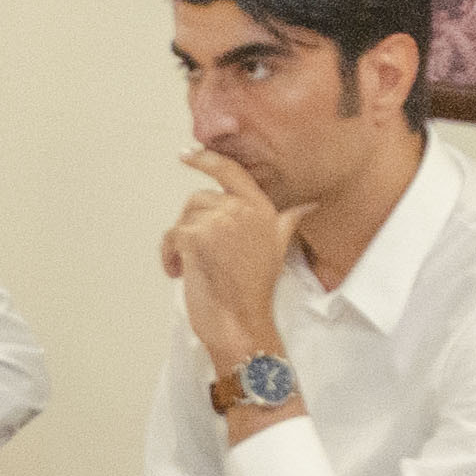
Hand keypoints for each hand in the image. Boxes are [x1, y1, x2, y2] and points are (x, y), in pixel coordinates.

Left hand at [166, 150, 304, 377]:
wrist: (241, 322)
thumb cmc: (254, 291)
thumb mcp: (278, 250)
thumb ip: (287, 221)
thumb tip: (307, 205)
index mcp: (261, 209)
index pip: (231, 172)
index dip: (206, 159)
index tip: (187, 154)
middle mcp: (242, 210)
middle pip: (199, 199)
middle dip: (192, 225)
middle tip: (199, 255)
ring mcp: (220, 222)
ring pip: (184, 218)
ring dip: (179, 243)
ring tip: (191, 266)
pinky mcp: (197, 237)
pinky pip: (170, 236)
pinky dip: (168, 256)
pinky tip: (180, 272)